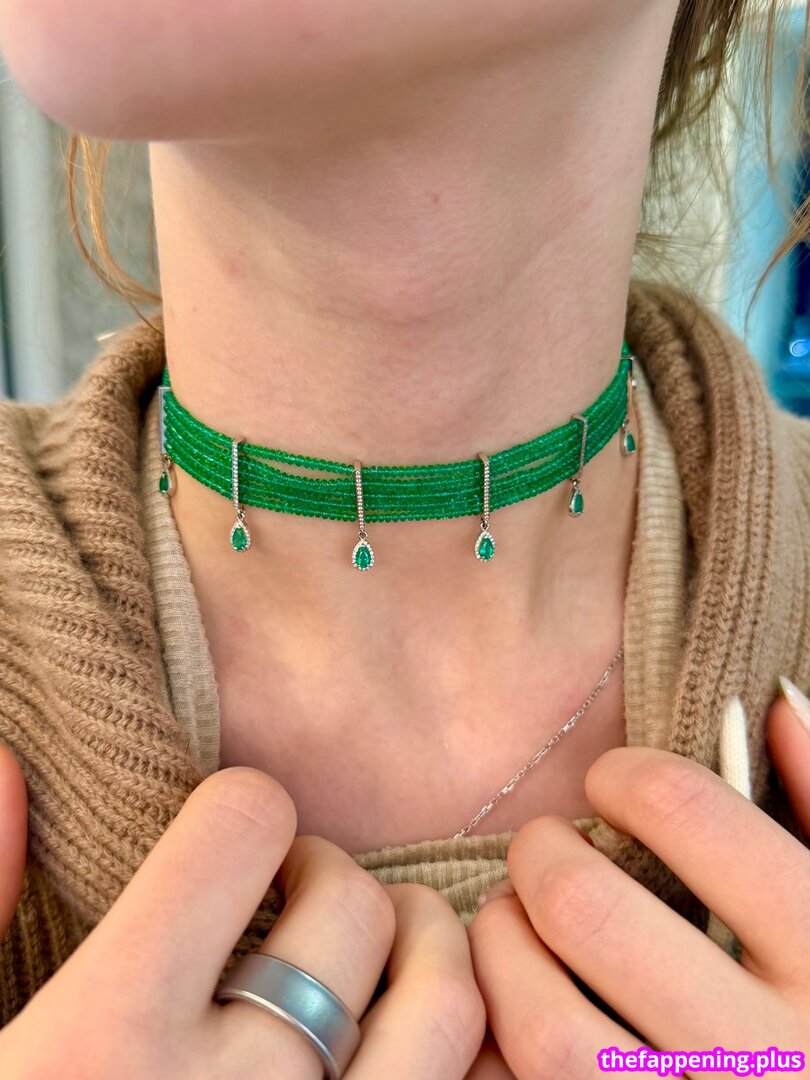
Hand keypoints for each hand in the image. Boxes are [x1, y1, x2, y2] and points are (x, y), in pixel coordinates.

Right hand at [1, 765, 485, 1077]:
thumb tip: (10, 761)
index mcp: (100, 1043)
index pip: (242, 828)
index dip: (240, 810)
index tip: (226, 841)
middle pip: (351, 910)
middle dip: (332, 870)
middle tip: (300, 889)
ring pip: (444, 1010)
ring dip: (427, 946)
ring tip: (382, 945)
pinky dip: (457, 1058)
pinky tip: (401, 1050)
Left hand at [467, 691, 809, 1078]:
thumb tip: (772, 705)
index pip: (688, 813)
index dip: (628, 776)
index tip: (612, 783)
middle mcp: (771, 1052)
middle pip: (586, 911)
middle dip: (542, 856)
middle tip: (545, 849)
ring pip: (546, 1027)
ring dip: (504, 955)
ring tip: (519, 928)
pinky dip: (508, 1043)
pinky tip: (528, 1010)